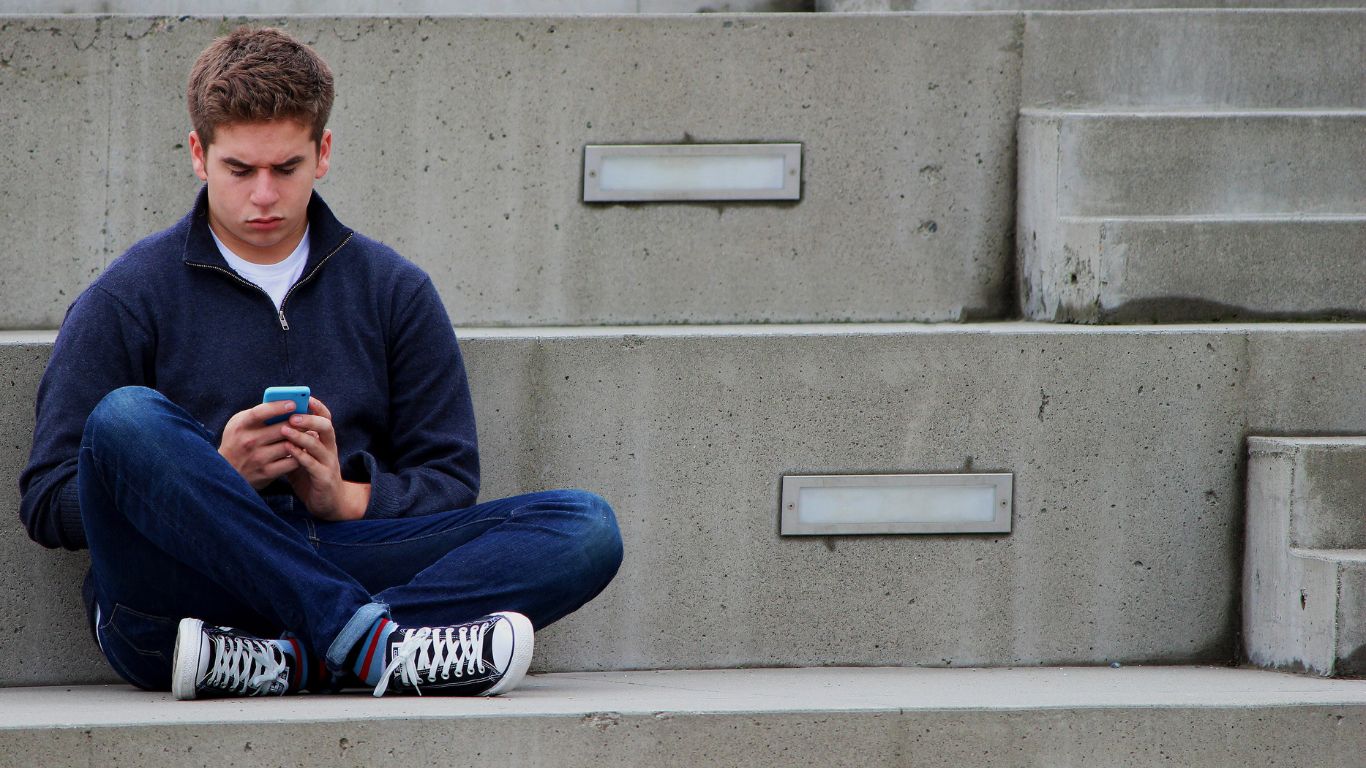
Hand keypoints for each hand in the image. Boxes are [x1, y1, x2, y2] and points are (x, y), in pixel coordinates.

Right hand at [218, 399, 303, 488]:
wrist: (227, 473)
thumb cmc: (237, 441)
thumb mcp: (239, 424)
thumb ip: (258, 414)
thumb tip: (286, 404)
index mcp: (241, 426)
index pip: (261, 413)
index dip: (278, 407)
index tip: (293, 403)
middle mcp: (248, 441)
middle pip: (282, 428)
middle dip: (299, 423)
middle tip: (311, 418)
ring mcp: (258, 458)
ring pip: (289, 445)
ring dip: (303, 439)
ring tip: (311, 433)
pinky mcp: (267, 473)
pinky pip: (291, 462)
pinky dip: (300, 455)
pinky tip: (304, 449)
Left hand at [281, 397, 369, 520]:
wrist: (328, 502)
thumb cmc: (310, 476)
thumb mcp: (303, 455)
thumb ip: (293, 441)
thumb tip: (272, 423)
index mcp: (325, 441)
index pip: (325, 418)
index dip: (317, 407)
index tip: (305, 397)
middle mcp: (330, 449)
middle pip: (326, 427)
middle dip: (309, 419)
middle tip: (292, 415)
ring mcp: (328, 463)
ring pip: (318, 444)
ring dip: (301, 436)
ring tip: (285, 429)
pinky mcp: (324, 478)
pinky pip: (313, 464)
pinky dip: (300, 455)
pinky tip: (288, 450)